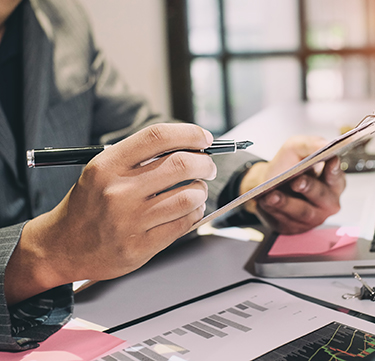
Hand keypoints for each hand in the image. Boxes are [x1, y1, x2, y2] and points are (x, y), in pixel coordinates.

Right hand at [5, 124, 215, 303]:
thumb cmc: (88, 205)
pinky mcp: (141, 246)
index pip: (158, 137)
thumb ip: (139, 158)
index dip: (189, 133)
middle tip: (207, 166)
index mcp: (107, 166)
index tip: (204, 138)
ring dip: (201, 190)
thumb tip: (187, 146)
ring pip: (189, 196)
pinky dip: (195, 212)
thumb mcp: (102, 171)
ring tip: (196, 190)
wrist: (62, 247)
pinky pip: (185, 223)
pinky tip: (190, 210)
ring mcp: (130, 221)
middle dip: (204, 163)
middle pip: (181, 165)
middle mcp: (119, 191)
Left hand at [240, 136, 345, 233]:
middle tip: (296, 181)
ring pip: (302, 212)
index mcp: (333, 182)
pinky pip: (286, 221)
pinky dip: (274, 211)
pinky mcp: (295, 227)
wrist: (267, 184)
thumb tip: (325, 144)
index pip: (337, 178)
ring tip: (272, 195)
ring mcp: (312, 218)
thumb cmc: (287, 166)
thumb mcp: (296, 148)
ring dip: (286, 203)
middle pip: (322, 197)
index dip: (334, 171)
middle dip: (309, 188)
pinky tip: (265, 202)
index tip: (330, 161)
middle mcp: (327, 203)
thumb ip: (311, 144)